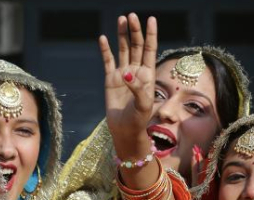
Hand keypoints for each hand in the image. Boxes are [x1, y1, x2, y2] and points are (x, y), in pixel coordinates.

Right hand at [99, 13, 157, 158]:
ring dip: (122, 34)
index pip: (150, 50)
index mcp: (148, 74)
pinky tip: (102, 38)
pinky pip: (108, 61)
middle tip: (132, 16)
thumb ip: (138, 89)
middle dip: (135, 31)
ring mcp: (123, 73)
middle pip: (136, 45)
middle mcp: (136, 70)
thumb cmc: (138, 119)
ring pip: (123, 49)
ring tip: (122, 19)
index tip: (151, 19)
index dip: (151, 34)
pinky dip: (105, 49)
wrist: (125, 129)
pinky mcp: (110, 79)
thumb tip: (127, 74)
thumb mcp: (143, 105)